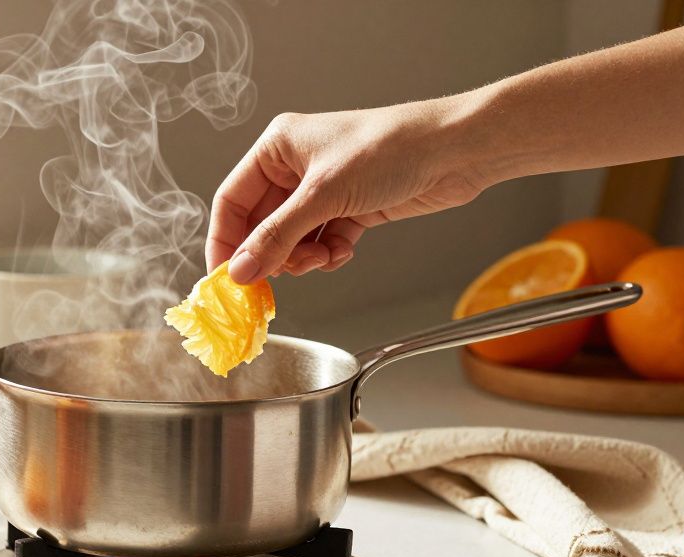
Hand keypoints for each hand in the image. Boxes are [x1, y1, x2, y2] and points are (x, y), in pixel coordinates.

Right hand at [206, 99, 490, 282]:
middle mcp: (295, 167)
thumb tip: (240, 271)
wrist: (457, 151)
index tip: (226, 279)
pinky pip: (321, 242)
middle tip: (275, 281)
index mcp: (278, 148)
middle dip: (271, 255)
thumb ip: (277, 237)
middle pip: (261, 225)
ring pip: (291, 239)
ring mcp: (323, 189)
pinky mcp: (350, 208)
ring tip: (320, 260)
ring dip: (301, 258)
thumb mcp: (324, 195)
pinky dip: (328, 254)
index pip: (232, 201)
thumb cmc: (392, 149)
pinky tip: (342, 252)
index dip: (225, 241)